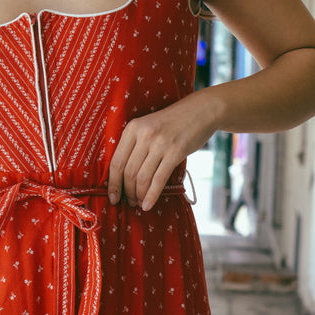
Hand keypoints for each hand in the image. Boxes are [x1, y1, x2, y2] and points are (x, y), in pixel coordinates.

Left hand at [107, 90, 218, 209]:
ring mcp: (160, 143)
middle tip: (130, 202)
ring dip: (139, 195)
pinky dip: (152, 195)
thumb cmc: (172, 122)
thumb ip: (135, 145)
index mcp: (132, 128)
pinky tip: (148, 205)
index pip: (116, 161)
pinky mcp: (175, 152)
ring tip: (139, 203)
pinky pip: (159, 179)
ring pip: (142, 178)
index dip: (113, 183)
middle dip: (127, 192)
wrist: (201, 110)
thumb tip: (122, 176)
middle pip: (128, 172)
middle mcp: (144, 135)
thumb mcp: (148, 126)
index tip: (113, 197)